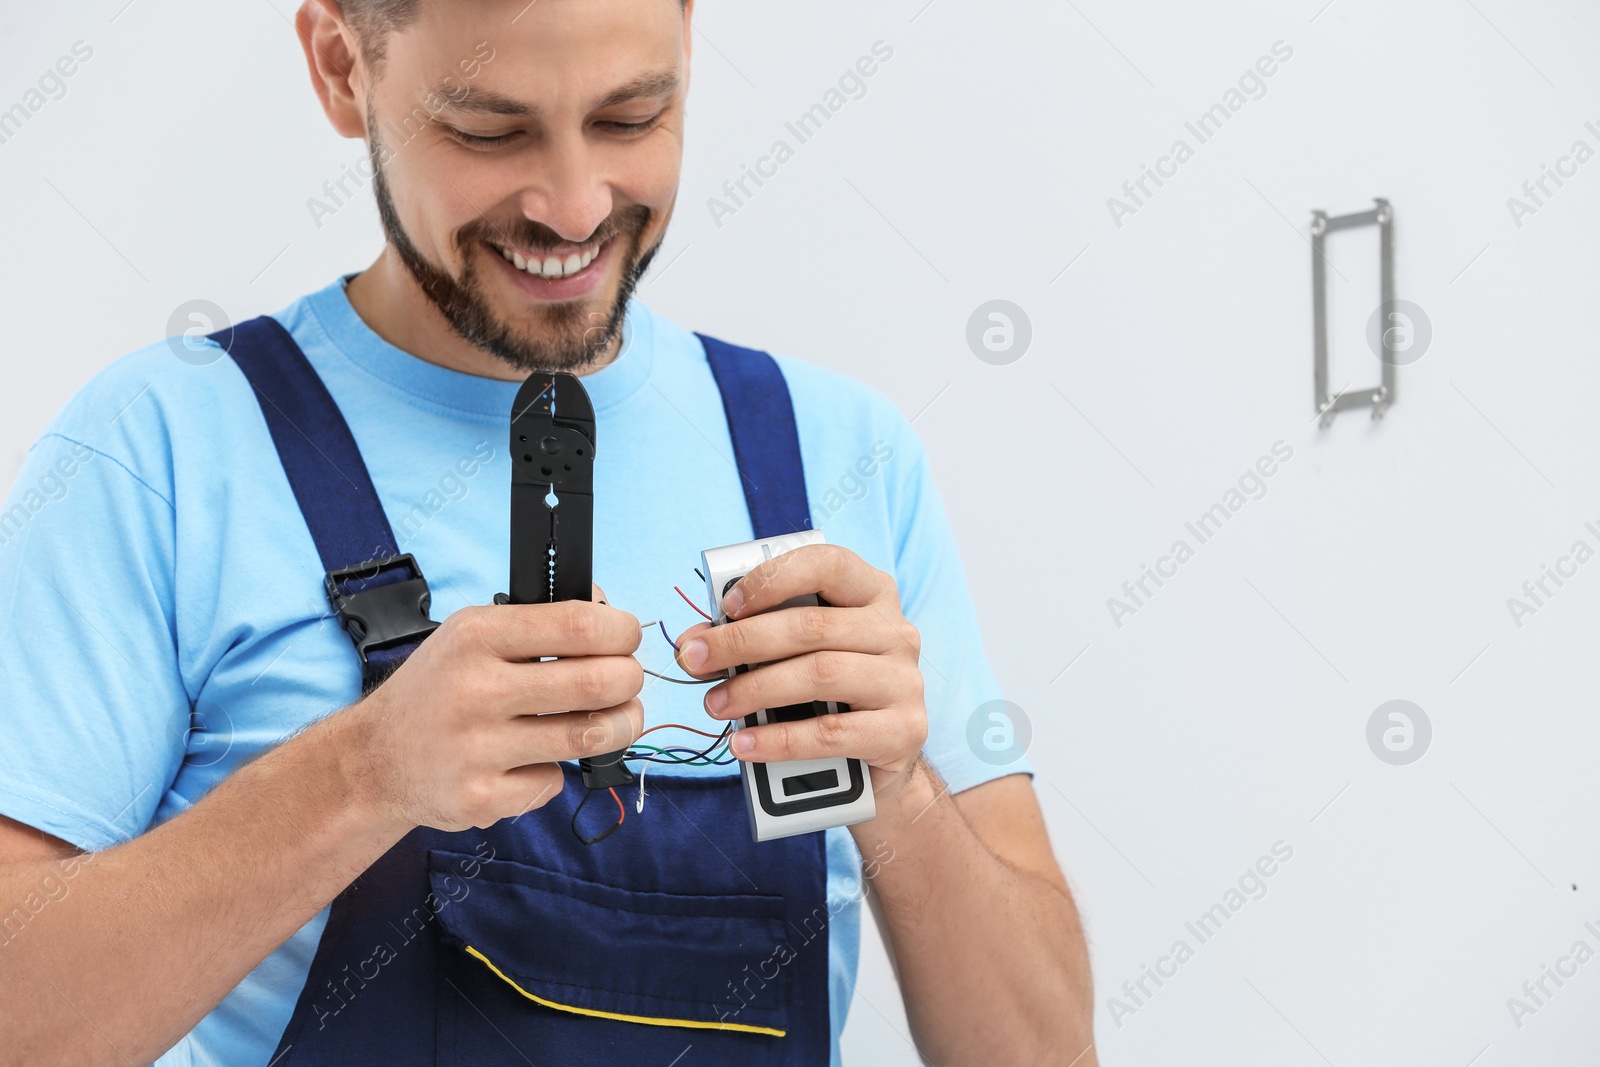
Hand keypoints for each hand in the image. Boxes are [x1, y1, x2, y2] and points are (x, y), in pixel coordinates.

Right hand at [345, 584, 643, 831]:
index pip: (579, 625)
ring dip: (620, 726)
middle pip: (597, 683)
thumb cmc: (439, 688)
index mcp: (477, 636)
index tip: (626, 638)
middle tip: (627, 681)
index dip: (622, 631)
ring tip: (617, 718)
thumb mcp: (471, 634)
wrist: (372, 760)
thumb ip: (538, 620)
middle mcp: (475, 690)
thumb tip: (608, 610)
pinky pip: (553, 782)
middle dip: (630, 680)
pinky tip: (538, 759)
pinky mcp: (480, 798)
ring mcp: (476, 749)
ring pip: (588, 736)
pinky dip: (558, 770)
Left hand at [674, 545, 927, 797]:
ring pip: (821, 674)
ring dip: (756, 689)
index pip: (827, 564)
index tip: (726, 607)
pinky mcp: (905, 731)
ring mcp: (905, 681)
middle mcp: (896, 631)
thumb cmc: (830, 696)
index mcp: (872, 594)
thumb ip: (754, 640)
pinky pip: (832, 733)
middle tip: (695, 660)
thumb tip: (693, 644)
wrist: (879, 763)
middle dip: (742, 642)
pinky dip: (779, 739)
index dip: (773, 579)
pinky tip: (744, 743)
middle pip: (812, 626)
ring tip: (715, 705)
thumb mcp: (798, 655)